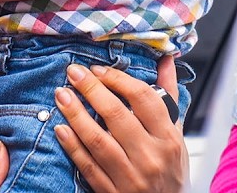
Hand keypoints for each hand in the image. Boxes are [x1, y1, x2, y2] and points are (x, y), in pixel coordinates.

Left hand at [52, 58, 187, 192]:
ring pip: (99, 140)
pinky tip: (60, 129)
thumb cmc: (171, 169)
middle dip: (91, 89)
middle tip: (73, 72)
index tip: (98, 69)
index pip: (143, 98)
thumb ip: (169, 96)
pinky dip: (73, 146)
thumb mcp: (176, 133)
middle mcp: (151, 156)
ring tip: (61, 95)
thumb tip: (166, 60)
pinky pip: (88, 167)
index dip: (118, 79)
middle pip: (116, 115)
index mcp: (169, 138)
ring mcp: (131, 177)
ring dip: (76, 114)